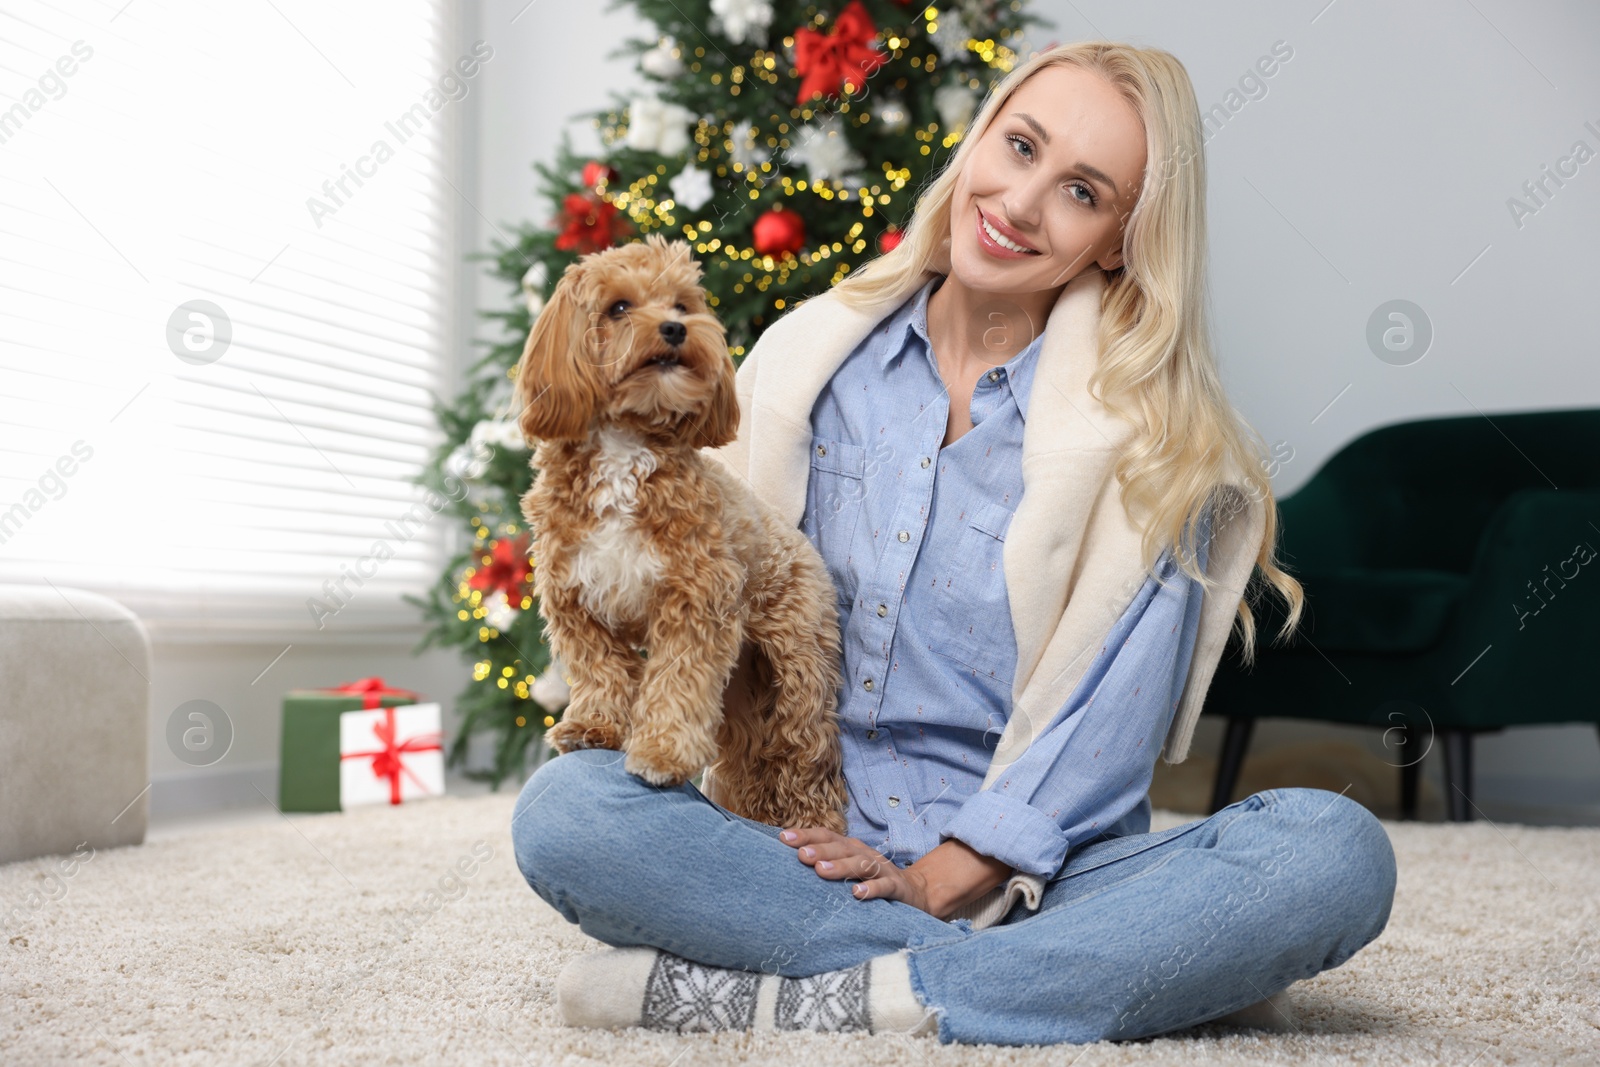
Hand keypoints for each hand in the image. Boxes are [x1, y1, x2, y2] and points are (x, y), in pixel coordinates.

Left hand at [778, 827, 936, 914]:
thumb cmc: (870, 880)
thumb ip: (824, 863)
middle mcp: (864, 853)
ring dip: (841, 866)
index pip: (826, 836)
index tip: (783, 837)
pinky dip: (871, 888)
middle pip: (841, 848)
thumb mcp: (848, 868)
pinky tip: (857, 893)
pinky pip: (883, 886)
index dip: (806, 835)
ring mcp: (881, 869)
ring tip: (822, 871)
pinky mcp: (895, 886)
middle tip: (801, 855)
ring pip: (860, 864)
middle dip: (820, 850)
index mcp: (849, 847)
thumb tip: (789, 860)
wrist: (913, 892)